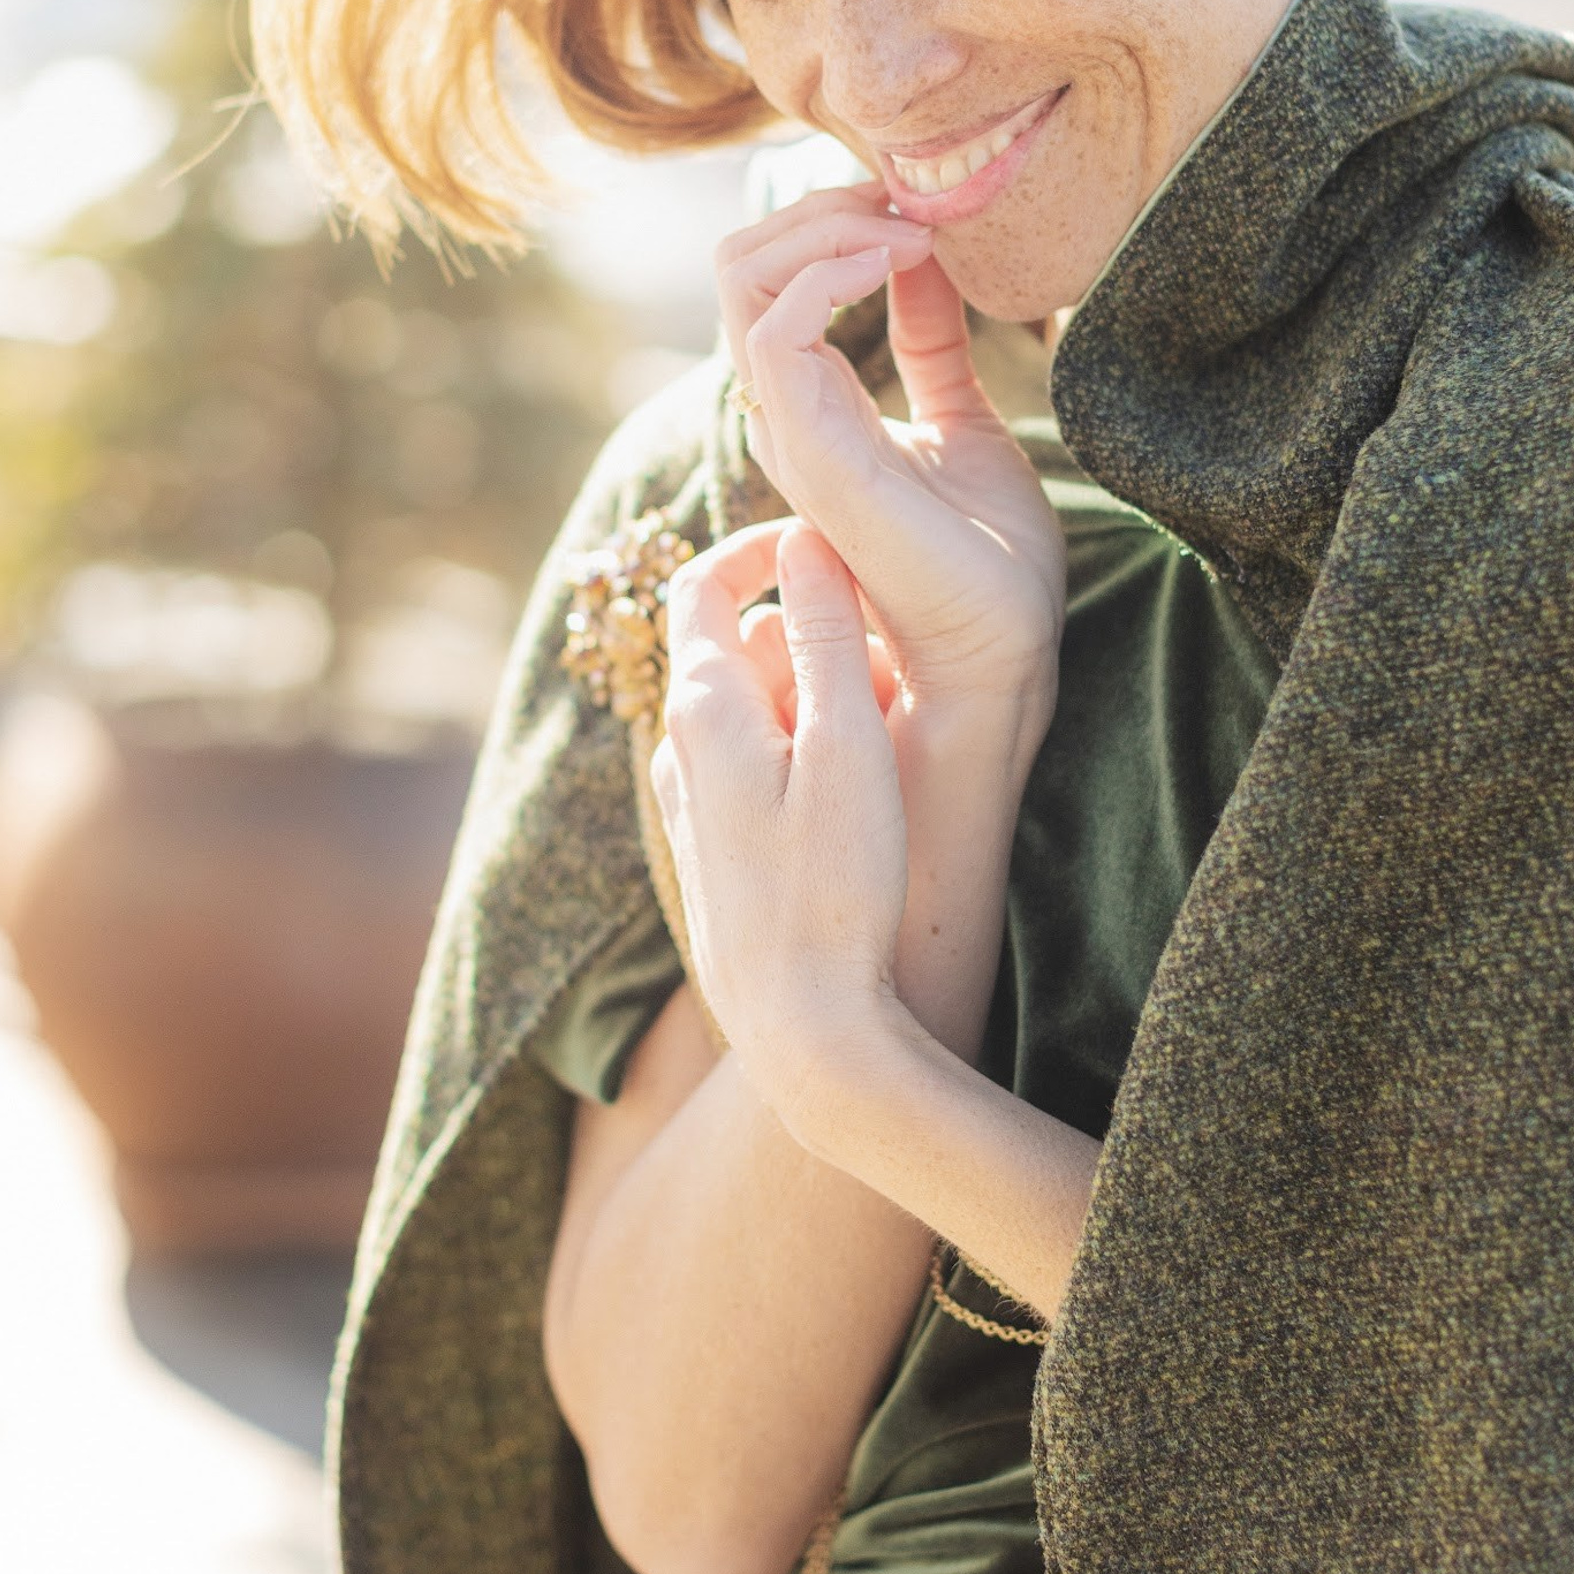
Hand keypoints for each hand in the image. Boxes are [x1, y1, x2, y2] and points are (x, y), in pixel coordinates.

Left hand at [652, 519, 907, 1113]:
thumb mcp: (849, 745)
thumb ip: (824, 635)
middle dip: (813, 635)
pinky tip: (859, 795)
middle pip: (739, 646)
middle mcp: (679, 749)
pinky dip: (804, 752)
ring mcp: (690, 805)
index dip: (760, 548)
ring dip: (815, 699)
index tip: (826, 542)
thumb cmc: (835, 890)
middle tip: (894, 658)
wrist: (803, 1033)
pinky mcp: (713, 853)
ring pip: (753, 712)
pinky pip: (755, 768)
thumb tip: (805, 540)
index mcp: (705, 707)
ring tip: (890, 732)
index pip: (702, 584)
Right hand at [716, 189, 1062, 743]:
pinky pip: (777, 326)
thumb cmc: (990, 559)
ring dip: (828, 227)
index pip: (767, 281)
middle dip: (820, 208)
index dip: (829, 223)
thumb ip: (929, 341)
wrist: (1006, 648)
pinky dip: (833, 268)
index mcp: (811, 408)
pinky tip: (903, 261)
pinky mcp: (813, 452)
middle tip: (907, 201)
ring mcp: (790, 434)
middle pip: (740, 266)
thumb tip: (925, 256)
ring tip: (909, 227)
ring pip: (742, 279)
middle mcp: (784, 417)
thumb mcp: (963, 416)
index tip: (915, 207)